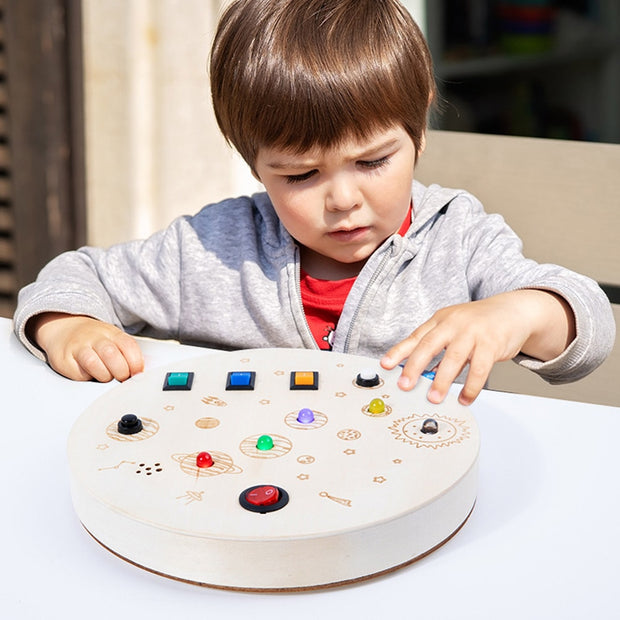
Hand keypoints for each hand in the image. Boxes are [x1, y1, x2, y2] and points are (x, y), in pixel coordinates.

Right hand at [28, 312, 143, 381]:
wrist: (64, 329)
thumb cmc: (94, 340)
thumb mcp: (114, 340)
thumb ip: (127, 354)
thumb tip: (140, 373)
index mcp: (112, 333)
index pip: (128, 346)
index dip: (136, 363)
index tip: (137, 374)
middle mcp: (95, 338)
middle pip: (111, 355)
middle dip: (121, 371)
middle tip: (121, 377)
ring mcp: (78, 347)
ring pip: (94, 363)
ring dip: (104, 375)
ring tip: (105, 376)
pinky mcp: (64, 359)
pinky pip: (78, 373)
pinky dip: (86, 378)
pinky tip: (88, 374)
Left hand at [380, 290, 574, 405]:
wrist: (513, 311)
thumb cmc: (479, 323)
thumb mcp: (454, 328)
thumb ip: (438, 348)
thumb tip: (420, 373)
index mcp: (441, 320)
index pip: (416, 337)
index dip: (399, 351)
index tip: (385, 365)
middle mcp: (454, 324)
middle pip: (429, 345)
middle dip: (414, 366)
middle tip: (405, 385)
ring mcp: (473, 332)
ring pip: (453, 358)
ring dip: (442, 381)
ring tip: (434, 398)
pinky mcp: (492, 344)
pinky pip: (480, 369)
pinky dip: (471, 386)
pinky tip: (465, 398)